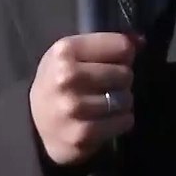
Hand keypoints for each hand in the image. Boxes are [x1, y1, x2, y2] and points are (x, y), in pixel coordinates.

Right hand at [30, 33, 139, 166]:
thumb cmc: (58, 81)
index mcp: (65, 50)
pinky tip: (105, 120)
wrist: (33, 122)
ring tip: (105, 104)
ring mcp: (74, 107)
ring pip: (126, 99)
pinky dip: (121, 121)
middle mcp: (67, 77)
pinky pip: (124, 122)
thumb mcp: (72, 54)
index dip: (124, 54)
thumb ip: (106, 44)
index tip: (114, 61)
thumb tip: (141, 40)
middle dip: (121, 80)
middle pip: (125, 73)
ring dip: (122, 102)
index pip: (121, 46)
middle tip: (106, 86)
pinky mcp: (82, 134)